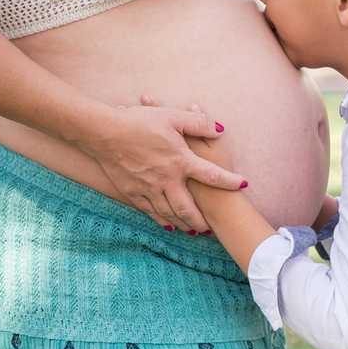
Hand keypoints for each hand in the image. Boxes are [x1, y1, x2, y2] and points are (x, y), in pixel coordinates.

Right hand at [84, 100, 243, 232]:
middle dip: (200, 220)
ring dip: (183, 224)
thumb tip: (219, 129)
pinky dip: (161, 220)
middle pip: (189, 208)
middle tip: (210, 229)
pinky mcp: (132, 192)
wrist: (105, 133)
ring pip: (170, 214)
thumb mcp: (172, 117)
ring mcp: (149, 189)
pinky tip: (167, 225)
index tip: (242, 184)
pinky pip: (151, 212)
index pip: (213, 176)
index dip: (230, 181)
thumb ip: (198, 123)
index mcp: (181, 161)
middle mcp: (167, 180)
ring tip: (192, 231)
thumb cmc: (139, 122)